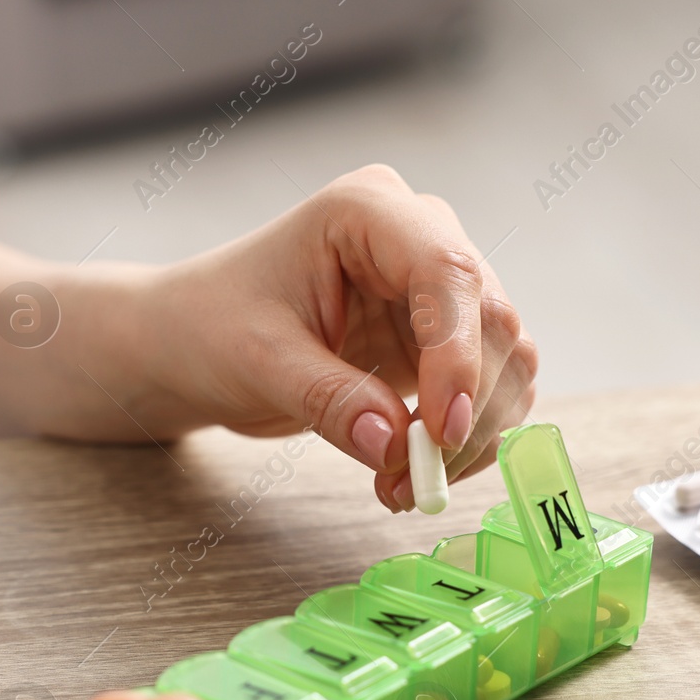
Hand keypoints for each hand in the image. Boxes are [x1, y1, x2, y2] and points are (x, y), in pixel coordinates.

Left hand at [143, 164, 537, 510]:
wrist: (194, 341)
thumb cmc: (211, 326)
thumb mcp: (259, 362)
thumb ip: (329, 399)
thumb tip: (396, 446)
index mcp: (368, 211)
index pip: (447, 271)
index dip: (458, 354)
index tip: (443, 431)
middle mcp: (417, 238)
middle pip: (491, 318)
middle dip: (466, 410)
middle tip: (417, 481)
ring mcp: (436, 290)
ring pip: (505, 360)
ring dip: (472, 436)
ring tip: (402, 487)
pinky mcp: (442, 340)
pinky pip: (490, 391)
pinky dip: (468, 442)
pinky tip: (414, 472)